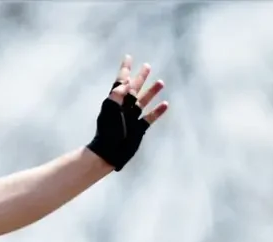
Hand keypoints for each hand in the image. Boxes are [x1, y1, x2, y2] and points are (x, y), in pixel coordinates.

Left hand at [86, 56, 168, 171]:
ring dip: (152, 91)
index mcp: (115, 101)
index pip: (121, 81)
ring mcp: (132, 118)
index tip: (129, 57)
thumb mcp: (110, 110)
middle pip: (134, 88)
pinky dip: (158, 111)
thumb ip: (117, 95)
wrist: (109, 152)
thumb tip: (125, 83)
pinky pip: (150, 117)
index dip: (125, 69)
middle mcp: (124, 107)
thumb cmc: (107, 131)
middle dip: (140, 77)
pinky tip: (165, 104)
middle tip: (147, 66)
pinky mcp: (139, 129)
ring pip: (144, 101)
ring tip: (161, 82)